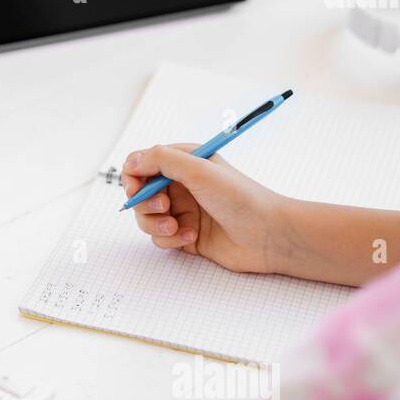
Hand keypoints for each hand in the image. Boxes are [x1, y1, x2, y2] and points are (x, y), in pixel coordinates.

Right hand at [122, 144, 289, 274]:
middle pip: (140, 193)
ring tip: (176, 227)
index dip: (133, 176)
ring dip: (156, 224)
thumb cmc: (240, 198)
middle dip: (146, 203)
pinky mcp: (186, 235)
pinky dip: (170, 239)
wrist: (268, 235)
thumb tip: (130, 162)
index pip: (142, 163)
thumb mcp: (199, 170)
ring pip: (147, 218)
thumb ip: (161, 160)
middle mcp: (181, 185)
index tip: (135, 189)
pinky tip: (192, 237)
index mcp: (185, 162)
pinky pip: (160, 238)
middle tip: (164, 208)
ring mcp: (183, 211)